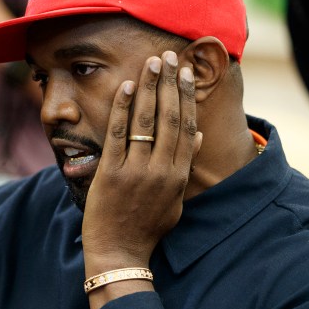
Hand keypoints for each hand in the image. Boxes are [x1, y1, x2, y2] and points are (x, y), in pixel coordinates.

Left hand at [82, 51, 200, 308]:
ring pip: (146, 121)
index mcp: (178, 175)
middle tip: (170, 56)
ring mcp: (136, 170)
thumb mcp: (175, 200)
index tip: (187, 74)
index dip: (187, 97)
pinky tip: (126, 86)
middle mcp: (161, 169)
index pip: (186, 127)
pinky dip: (123, 108)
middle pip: (169, 117)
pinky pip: (118, 133)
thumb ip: (185, 167)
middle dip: (170, 84)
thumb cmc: (148, 227)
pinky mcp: (111, 172)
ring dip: (149, 88)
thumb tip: (197, 136)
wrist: (120, 252)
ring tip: (152, 62)